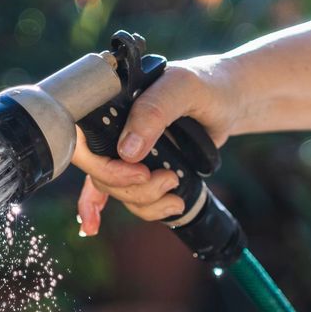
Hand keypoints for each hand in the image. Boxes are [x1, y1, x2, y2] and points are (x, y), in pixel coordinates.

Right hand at [73, 56, 236, 234]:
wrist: (228, 102)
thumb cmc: (207, 85)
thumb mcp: (183, 88)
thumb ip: (154, 111)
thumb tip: (126, 152)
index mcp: (110, 103)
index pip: (82, 141)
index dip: (103, 167)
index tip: (139, 174)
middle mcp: (110, 128)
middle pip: (99, 174)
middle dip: (134, 188)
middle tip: (168, 180)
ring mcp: (122, 149)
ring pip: (113, 190)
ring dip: (144, 202)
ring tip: (175, 194)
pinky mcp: (135, 166)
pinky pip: (112, 191)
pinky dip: (100, 210)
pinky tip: (91, 226)